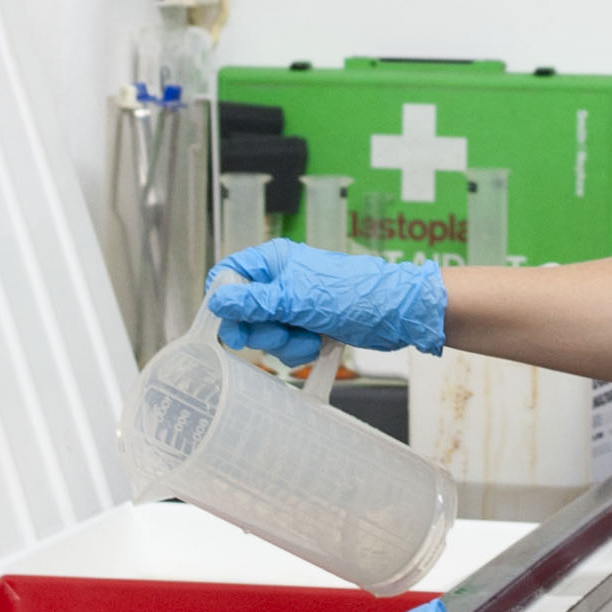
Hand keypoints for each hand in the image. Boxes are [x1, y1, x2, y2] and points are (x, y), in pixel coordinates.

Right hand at [202, 240, 443, 363]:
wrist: (394, 313)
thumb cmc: (350, 293)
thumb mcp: (294, 298)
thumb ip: (253, 302)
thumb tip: (217, 301)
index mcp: (273, 262)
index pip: (230, 276)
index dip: (225, 302)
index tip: (232, 325)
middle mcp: (280, 282)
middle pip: (244, 312)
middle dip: (260, 329)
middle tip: (280, 330)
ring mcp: (294, 306)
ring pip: (265, 333)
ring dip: (283, 343)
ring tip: (307, 336)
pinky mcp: (307, 326)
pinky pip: (285, 345)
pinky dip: (299, 349)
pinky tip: (317, 343)